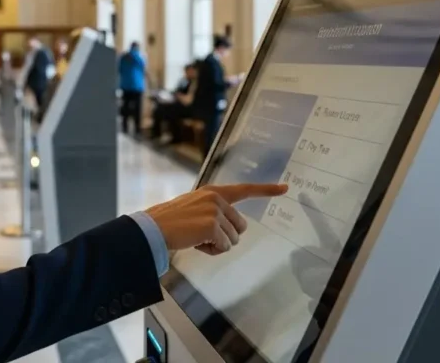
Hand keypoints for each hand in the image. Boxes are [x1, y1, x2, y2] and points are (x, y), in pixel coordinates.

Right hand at [145, 183, 287, 254]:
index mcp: (214, 192)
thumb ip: (214, 211)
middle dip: (226, 236)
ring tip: (197, 239)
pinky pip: (224, 247)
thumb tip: (232, 230)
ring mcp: (215, 211)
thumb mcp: (195, 208)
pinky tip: (197, 244)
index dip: (266, 189)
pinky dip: (212, 251)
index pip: (245, 189)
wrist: (154, 228)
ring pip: (233, 239)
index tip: (285, 188)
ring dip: (217, 245)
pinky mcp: (212, 226)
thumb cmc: (172, 222)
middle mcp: (217, 198)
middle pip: (240, 227)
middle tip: (203, 236)